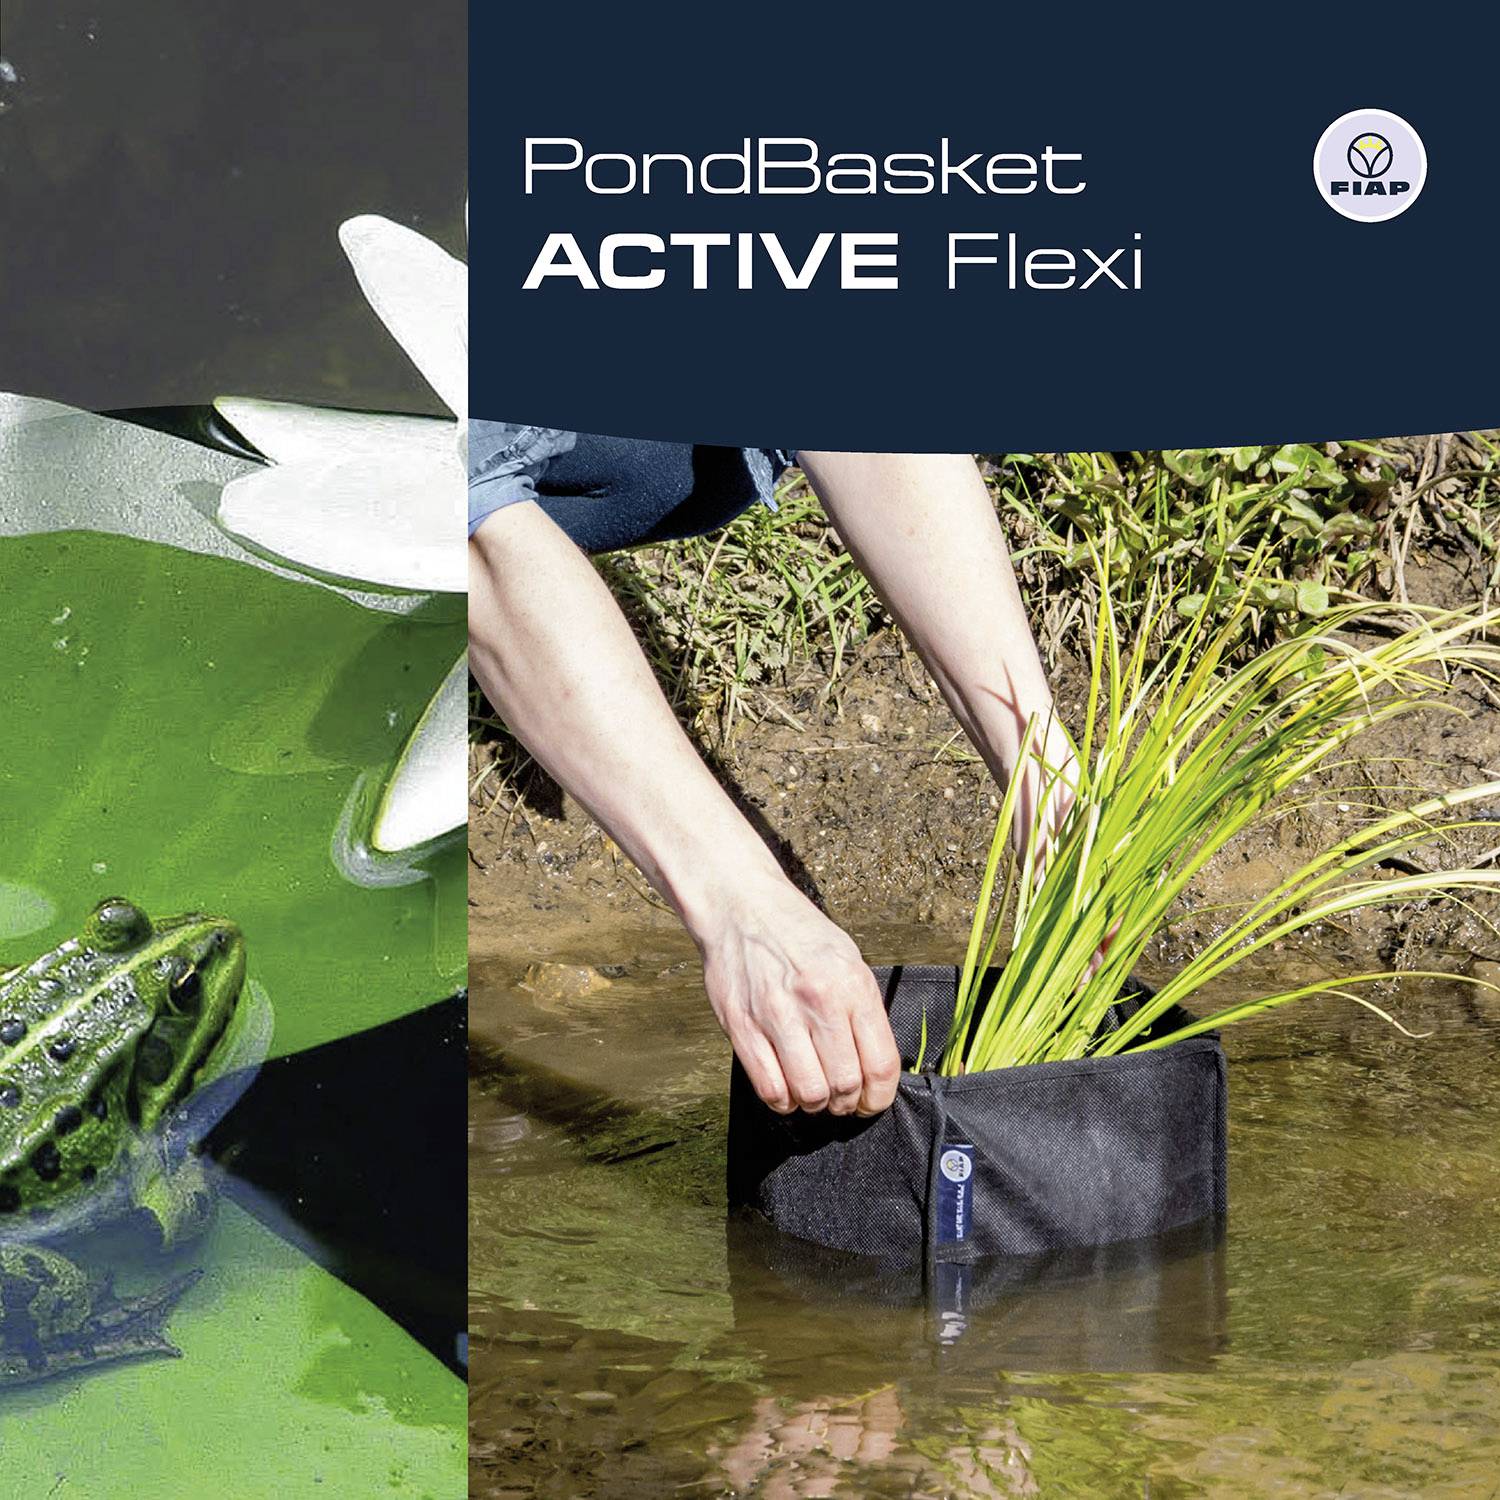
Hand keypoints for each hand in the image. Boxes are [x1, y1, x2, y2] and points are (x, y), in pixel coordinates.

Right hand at [694, 875, 900, 1116]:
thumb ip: (863, 1009)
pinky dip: (783, 1101)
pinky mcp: (743, 1027)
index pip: (880, 1064)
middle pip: (845, 1085)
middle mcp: (818, 1002)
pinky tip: (787, 1089)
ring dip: (816, 1104)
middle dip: (846, 1103)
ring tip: (813, 1092)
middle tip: (840, 1098)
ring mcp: (777, 1016)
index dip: (879, 1097)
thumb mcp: (848, 959)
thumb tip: (875, 1064)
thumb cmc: (799, 934)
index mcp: (852, 986)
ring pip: (809, 1093)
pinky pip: (770, 1088)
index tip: (871, 1102)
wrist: (743, 906)